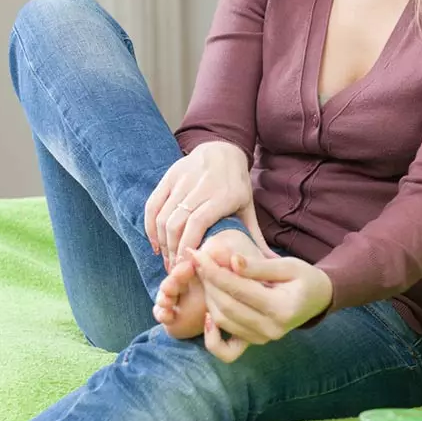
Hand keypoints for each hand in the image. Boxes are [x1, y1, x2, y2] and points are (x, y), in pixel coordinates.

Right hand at [144, 141, 273, 269]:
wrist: (223, 149)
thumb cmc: (237, 185)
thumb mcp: (248, 208)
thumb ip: (256, 237)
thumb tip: (271, 262)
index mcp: (223, 194)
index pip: (197, 223)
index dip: (188, 246)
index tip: (187, 267)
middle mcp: (201, 185)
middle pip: (177, 223)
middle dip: (174, 251)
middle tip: (177, 271)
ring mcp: (182, 179)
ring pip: (163, 216)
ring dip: (162, 242)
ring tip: (168, 261)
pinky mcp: (169, 176)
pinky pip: (153, 205)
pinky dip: (150, 227)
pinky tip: (156, 244)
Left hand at [189, 249, 333, 362]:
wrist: (317, 299)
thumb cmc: (304, 277)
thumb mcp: (288, 265)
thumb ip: (258, 266)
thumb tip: (231, 260)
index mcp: (281, 308)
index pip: (238, 288)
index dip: (214, 269)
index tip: (197, 253)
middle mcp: (271, 329)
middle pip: (226, 306)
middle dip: (207, 281)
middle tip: (197, 260)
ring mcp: (263, 339)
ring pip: (223, 321)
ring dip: (208, 297)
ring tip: (204, 275)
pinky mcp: (255, 343)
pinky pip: (227, 350)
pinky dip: (212, 336)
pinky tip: (207, 315)